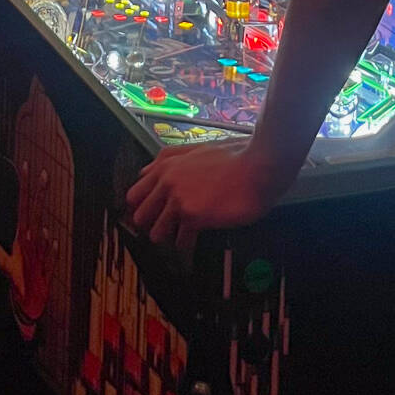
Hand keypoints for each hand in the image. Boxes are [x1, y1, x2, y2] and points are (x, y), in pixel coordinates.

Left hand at [126, 141, 288, 248]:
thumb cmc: (236, 155)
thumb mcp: (196, 147)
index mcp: (165, 165)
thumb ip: (170, 158)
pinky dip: (187, 246)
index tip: (151, 215)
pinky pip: (181, 241)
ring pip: (156, 232)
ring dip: (168, 237)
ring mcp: (179, 200)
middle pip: (140, 216)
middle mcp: (167, 183)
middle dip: (152, 225)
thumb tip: (148, 170)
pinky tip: (195, 244)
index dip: (142, 208)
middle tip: (166, 229)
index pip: (134, 194)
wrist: (260, 165)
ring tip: (181, 237)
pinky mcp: (194, 217)